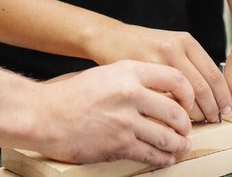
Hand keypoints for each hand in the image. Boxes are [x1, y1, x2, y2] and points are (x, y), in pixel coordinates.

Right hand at [33, 60, 193, 165]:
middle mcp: (129, 94)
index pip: (174, 78)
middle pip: (176, 112)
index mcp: (127, 72)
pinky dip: (163, 159)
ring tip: (180, 146)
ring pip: (167, 137)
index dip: (188, 94)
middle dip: (185, 125)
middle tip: (185, 130)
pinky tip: (164, 158)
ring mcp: (125, 121)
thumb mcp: (104, 75)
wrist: (43, 115)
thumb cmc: (71, 95)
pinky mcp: (119, 145)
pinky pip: (152, 154)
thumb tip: (162, 94)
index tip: (187, 103)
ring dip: (178, 145)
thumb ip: (132, 80)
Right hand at [93, 24, 231, 122]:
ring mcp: (156, 62)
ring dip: (192, 119)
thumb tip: (215, 95)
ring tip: (192, 127)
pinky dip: (171, 122)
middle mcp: (173, 49)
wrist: (109, 38)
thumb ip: (190, 64)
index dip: (223, 98)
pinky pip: (162, 106)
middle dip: (211, 111)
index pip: (214, 75)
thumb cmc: (140, 46)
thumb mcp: (170, 45)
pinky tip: (171, 128)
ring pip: (185, 101)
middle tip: (212, 121)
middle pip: (203, 90)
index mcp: (185, 42)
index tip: (226, 111)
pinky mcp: (139, 76)